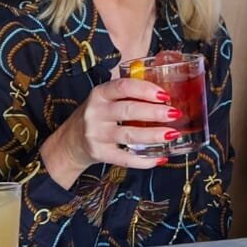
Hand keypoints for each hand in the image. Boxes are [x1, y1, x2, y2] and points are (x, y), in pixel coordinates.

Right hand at [45, 76, 179, 177]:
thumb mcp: (105, 99)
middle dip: (154, 112)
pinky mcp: (100, 154)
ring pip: (129, 135)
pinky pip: (125, 158)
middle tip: (175, 113)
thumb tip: (166, 94)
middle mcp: (95, 113)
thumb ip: (129, 94)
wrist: (71, 141)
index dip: (145, 89)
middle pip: (128, 111)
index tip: (164, 94)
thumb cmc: (97, 116)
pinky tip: (159, 157)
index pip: (123, 87)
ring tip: (172, 134)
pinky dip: (144, 160)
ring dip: (153, 135)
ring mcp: (96, 135)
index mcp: (100, 94)